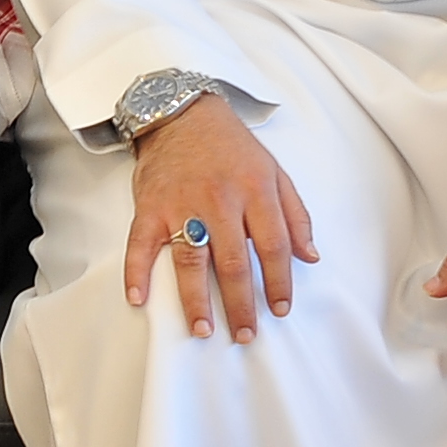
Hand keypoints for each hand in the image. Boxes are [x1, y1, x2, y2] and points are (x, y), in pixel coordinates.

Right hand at [124, 94, 317, 340]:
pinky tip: (139, 299)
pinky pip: (140, 244)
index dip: (279, 282)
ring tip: (202, 328)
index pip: (273, 245)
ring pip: (190, 259)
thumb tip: (310, 257)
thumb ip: (295, 215)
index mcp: (255, 190)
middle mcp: (219, 199)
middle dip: (241, 303)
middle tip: (245, 334)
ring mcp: (181, 204)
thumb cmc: (230, 146)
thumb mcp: (275, 171)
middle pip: (233, 262)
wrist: (182, 113)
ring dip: (195, 299)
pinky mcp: (150, 206)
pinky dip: (136, 272)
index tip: (279, 309)